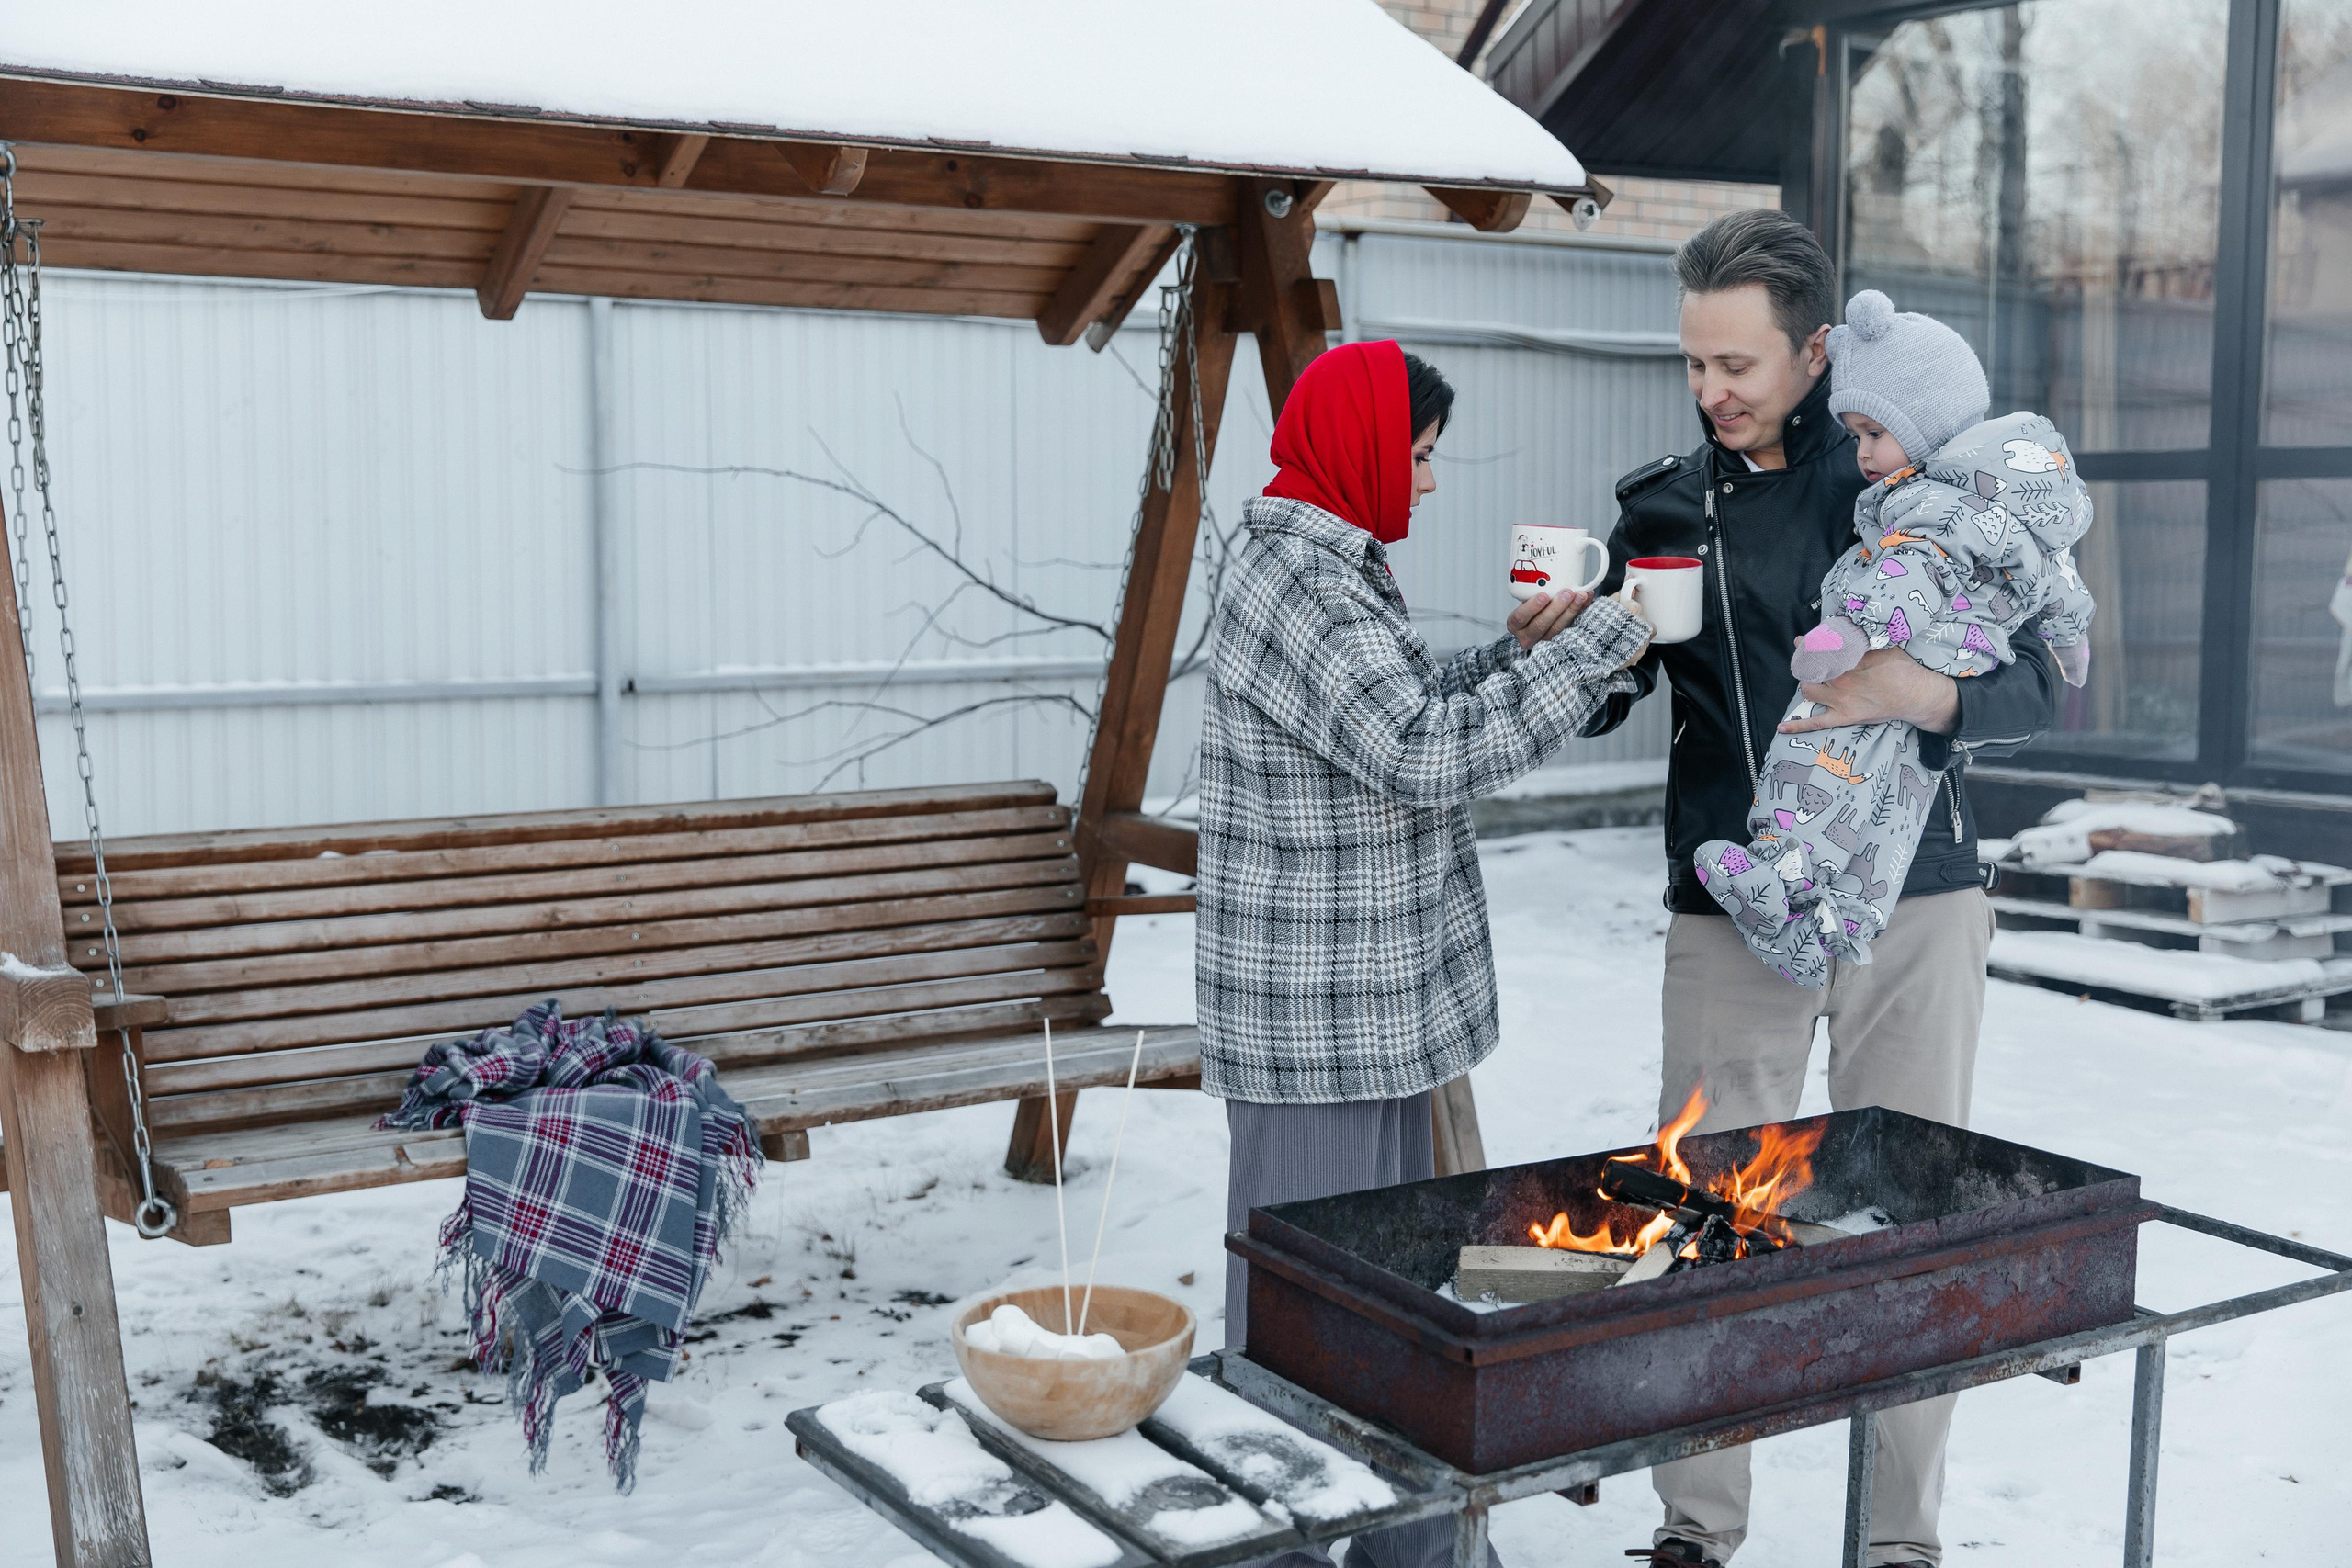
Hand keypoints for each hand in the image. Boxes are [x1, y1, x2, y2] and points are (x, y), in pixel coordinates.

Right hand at [1507, 589, 1592, 651]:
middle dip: (1556, 608)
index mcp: (1515, 624)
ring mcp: (1543, 640)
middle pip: (1541, 624)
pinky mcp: (1559, 641)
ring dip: (1571, 610)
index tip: (1543, 596)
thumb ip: (1533, 590)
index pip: (1520, 617)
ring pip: (1557, 629)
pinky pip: (1571, 628)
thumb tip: (1549, 569)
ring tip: (1581, 596)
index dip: (1532, 607)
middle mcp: (1527, 635)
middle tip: (1567, 593)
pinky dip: (1581, 612)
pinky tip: (1587, 601)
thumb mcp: (1525, 601)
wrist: (1536, 625)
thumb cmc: (1529, 611)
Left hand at [1779, 646, 1960, 734]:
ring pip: (1807, 690)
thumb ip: (1862, 641)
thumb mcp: (1883, 647)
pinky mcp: (1843, 717)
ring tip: (1809, 679)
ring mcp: (1840, 700)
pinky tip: (1781, 727)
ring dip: (1805, 684)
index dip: (1807, 645)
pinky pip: (1815, 723)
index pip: (1819, 650)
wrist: (1916, 695)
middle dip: (1804, 664)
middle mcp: (1840, 680)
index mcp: (1849, 661)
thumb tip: (1847, 629)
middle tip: (1804, 659)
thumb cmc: (1902, 669)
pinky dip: (1797, 725)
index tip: (1802, 641)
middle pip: (1809, 669)